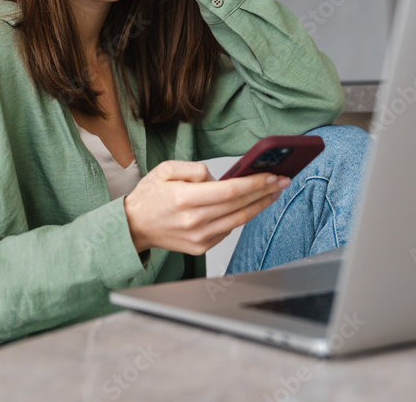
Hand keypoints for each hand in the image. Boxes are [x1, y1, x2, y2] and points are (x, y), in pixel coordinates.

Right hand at [123, 159, 290, 254]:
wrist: (133, 226)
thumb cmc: (149, 196)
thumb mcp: (165, 170)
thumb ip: (194, 169)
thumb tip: (219, 176)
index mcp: (184, 199)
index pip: (229, 191)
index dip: (254, 184)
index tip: (271, 175)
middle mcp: (193, 221)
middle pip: (238, 206)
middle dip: (264, 192)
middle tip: (282, 181)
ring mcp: (197, 238)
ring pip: (238, 220)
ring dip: (259, 206)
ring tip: (273, 193)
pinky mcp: (199, 247)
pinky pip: (227, 230)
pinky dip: (241, 217)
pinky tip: (251, 205)